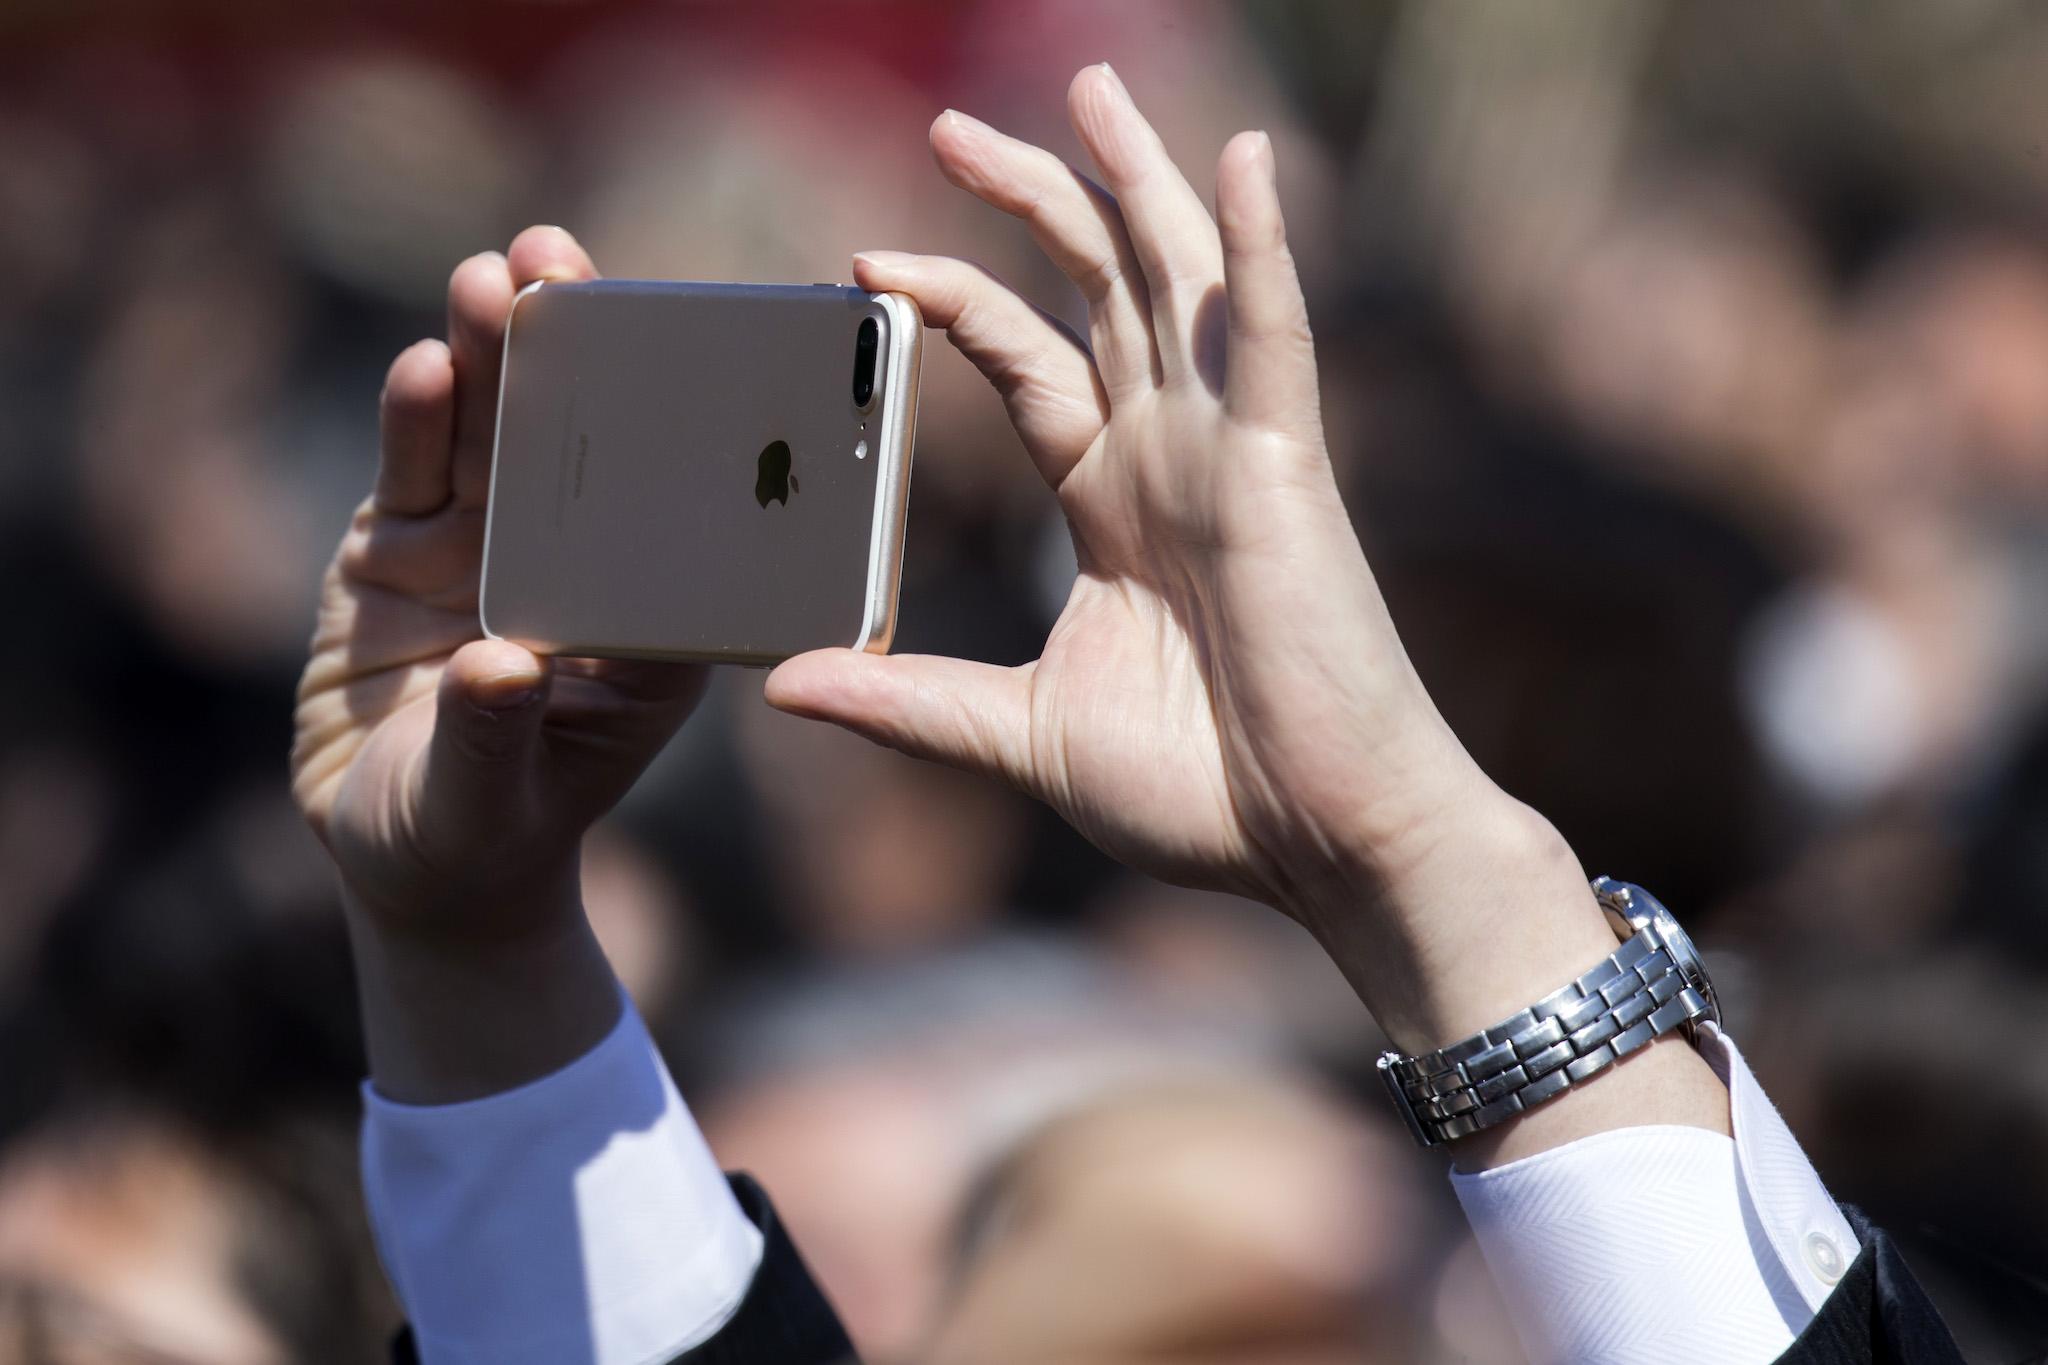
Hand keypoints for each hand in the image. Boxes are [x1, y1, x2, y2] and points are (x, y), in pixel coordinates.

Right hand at [291, 228, 702, 1099]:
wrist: (405, 858)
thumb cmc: (481, 837)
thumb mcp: (491, 802)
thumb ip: (495, 736)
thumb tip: (498, 666)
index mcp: (640, 617)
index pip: (666, 502)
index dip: (666, 420)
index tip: (672, 342)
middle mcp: (573, 562)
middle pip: (575, 439)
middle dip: (568, 348)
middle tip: (558, 259)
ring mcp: (487, 545)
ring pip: (492, 434)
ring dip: (490, 356)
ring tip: (488, 281)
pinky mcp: (403, 546)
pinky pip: (415, 472)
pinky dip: (417, 420)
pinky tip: (425, 364)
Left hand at [765, 67, 1621, 1058]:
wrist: (1322, 845)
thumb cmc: (1200, 795)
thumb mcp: (1021, 737)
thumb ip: (908, 703)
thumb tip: (784, 685)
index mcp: (1111, 507)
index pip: (1026, 366)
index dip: (956, 302)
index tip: (865, 264)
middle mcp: (1170, 458)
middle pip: (1097, 291)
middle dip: (1034, 200)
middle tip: (953, 127)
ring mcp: (1230, 454)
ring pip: (1178, 280)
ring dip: (1135, 181)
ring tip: (1086, 88)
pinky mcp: (1285, 471)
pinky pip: (1271, 335)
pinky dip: (1258, 247)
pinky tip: (1240, 159)